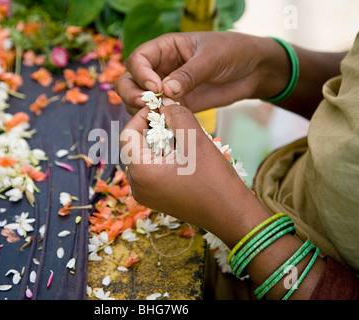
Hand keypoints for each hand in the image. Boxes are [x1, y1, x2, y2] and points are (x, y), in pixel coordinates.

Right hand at [116, 31, 289, 114]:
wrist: (253, 71)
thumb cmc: (233, 52)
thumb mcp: (211, 58)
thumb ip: (189, 74)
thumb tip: (166, 90)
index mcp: (165, 48)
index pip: (138, 59)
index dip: (141, 73)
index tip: (156, 86)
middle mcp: (160, 68)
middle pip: (129, 81)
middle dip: (132, 93)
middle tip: (146, 104)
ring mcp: (166, 89)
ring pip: (138, 100)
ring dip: (140, 110)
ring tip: (156, 116)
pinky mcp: (176, 106)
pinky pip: (157, 114)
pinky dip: (155, 121)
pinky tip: (165, 126)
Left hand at [119, 104, 270, 246]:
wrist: (231, 215)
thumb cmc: (215, 180)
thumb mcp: (195, 140)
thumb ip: (177, 115)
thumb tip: (164, 102)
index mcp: (140, 173)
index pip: (127, 135)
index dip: (141, 116)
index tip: (161, 107)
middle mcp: (137, 186)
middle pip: (134, 146)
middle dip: (151, 129)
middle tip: (172, 120)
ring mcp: (146, 195)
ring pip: (143, 157)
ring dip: (158, 142)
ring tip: (180, 135)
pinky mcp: (156, 198)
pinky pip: (151, 170)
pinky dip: (162, 156)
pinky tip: (182, 153)